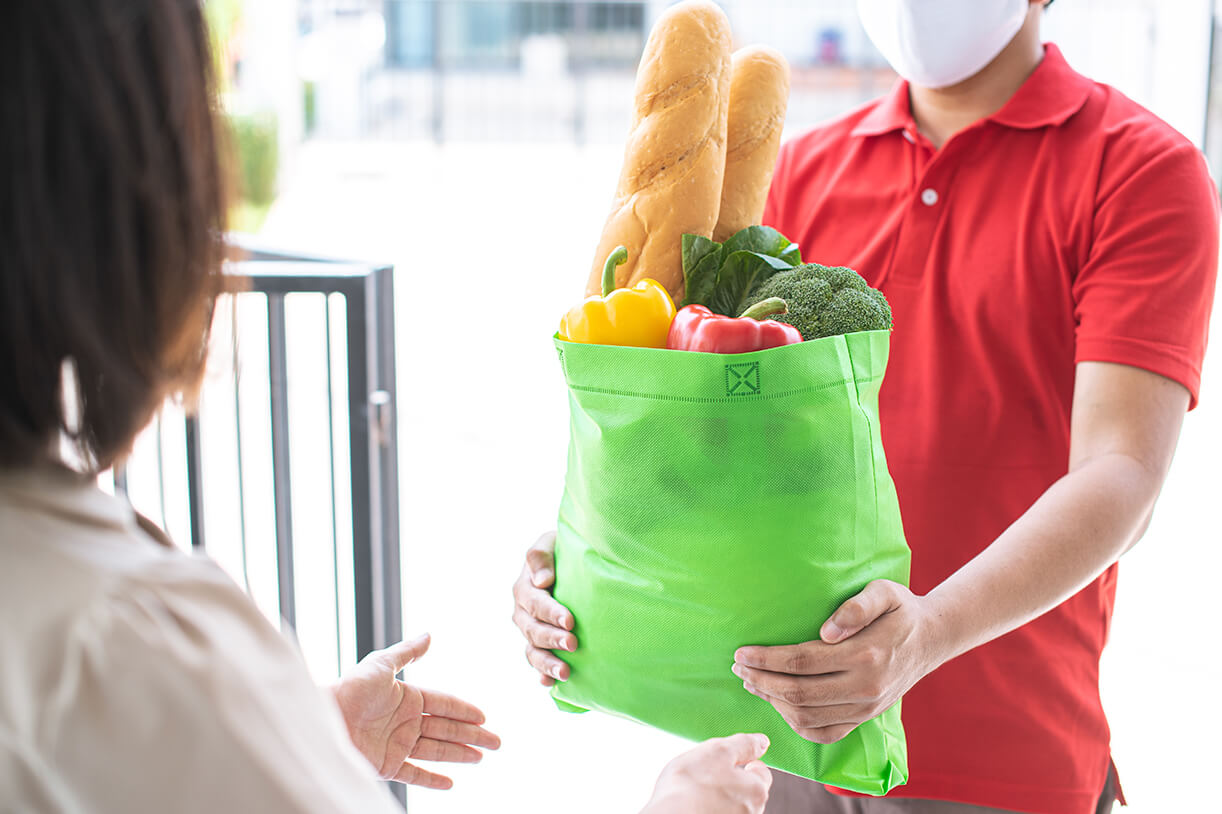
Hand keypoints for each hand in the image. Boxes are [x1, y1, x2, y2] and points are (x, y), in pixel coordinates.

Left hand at [330, 634, 500, 788]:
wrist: (322, 719)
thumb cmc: (349, 688)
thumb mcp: (380, 664)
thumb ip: (407, 652)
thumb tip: (430, 635)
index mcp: (407, 697)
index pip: (444, 704)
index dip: (465, 710)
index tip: (485, 717)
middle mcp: (405, 722)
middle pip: (446, 728)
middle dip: (472, 735)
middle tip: (496, 743)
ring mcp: (397, 745)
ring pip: (436, 751)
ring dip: (459, 754)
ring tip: (481, 757)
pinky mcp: (386, 766)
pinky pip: (414, 775)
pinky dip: (432, 780)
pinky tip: (451, 783)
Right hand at [511, 531, 576, 685]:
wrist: (570, 561)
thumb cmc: (561, 549)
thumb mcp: (550, 543)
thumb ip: (541, 556)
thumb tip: (542, 581)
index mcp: (524, 587)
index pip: (535, 602)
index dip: (551, 612)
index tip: (570, 621)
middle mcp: (523, 612)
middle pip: (533, 630)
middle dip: (552, 639)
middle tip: (573, 644)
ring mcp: (529, 630)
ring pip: (533, 650)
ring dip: (547, 663)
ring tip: (565, 673)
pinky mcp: (539, 644)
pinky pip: (537, 661)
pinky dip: (542, 673)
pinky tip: (550, 683)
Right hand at [641, 734, 772, 813]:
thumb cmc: (690, 787)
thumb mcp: (717, 752)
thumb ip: (743, 745)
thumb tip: (761, 741)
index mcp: (756, 790)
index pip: (762, 771)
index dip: (746, 760)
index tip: (730, 758)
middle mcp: (751, 812)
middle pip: (746, 789)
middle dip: (730, 779)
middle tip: (707, 772)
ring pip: (731, 803)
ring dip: (718, 795)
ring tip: (696, 789)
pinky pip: (717, 811)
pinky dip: (708, 807)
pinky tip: (693, 803)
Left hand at [732, 580, 944, 744]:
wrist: (930, 639)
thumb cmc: (900, 609)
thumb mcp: (884, 592)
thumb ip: (858, 606)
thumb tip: (828, 630)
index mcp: (866, 655)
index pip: (803, 661)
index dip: (767, 659)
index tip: (742, 651)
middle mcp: (865, 688)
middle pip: (798, 693)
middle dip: (761, 680)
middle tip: (738, 665)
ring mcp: (865, 709)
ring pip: (806, 717)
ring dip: (772, 702)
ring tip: (750, 681)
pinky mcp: (864, 719)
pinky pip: (823, 734)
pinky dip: (794, 723)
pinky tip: (777, 703)